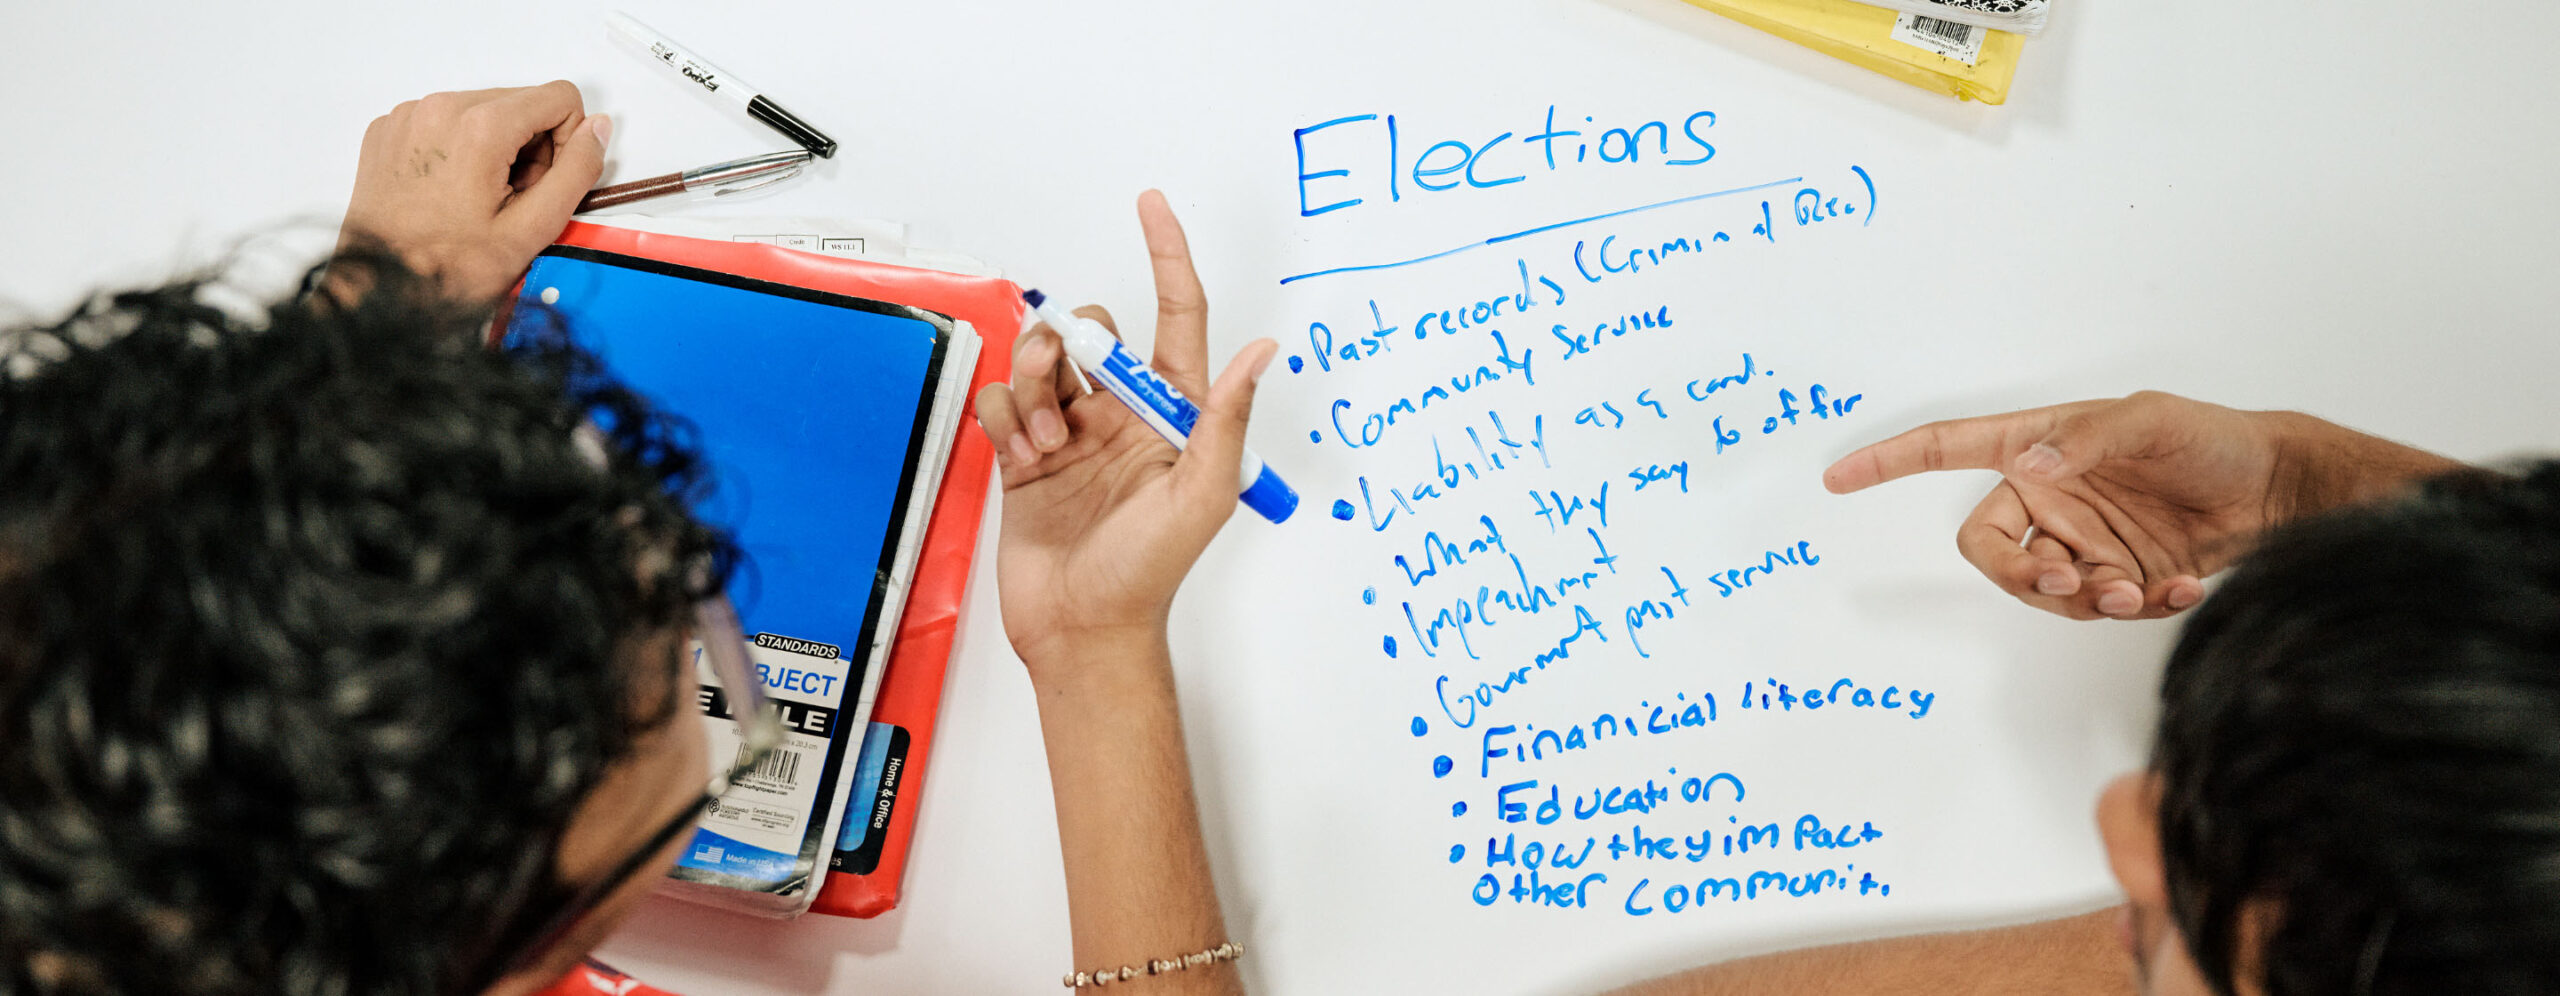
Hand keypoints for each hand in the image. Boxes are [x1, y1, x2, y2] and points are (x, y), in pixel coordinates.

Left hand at [338, 82, 607, 303]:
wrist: (378, 291)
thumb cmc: (445, 270)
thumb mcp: (532, 229)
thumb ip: (577, 171)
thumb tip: (598, 130)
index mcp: (479, 127)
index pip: (560, 98)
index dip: (566, 142)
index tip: (543, 183)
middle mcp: (440, 108)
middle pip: (520, 102)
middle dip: (529, 148)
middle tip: (509, 199)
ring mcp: (409, 117)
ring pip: (484, 110)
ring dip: (495, 148)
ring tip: (478, 198)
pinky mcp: (390, 130)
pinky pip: (446, 120)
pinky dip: (458, 149)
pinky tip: (450, 191)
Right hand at [973, 191, 1278, 673]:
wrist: (1081, 628)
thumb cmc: (1149, 573)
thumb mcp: (1202, 494)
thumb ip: (1224, 417)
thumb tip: (1262, 351)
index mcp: (1173, 415)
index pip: (1177, 314)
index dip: (1166, 255)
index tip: (1152, 205)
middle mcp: (1123, 415)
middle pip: (1092, 334)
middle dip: (1072, 350)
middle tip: (1069, 402)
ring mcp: (1071, 433)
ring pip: (1041, 361)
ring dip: (1035, 390)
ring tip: (1046, 446)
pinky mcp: (1023, 454)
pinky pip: (1002, 399)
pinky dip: (1004, 416)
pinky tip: (1022, 456)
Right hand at [1822, 392, 2294, 619]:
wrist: (2278, 492)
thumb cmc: (2211, 439)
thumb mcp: (2148, 422)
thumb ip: (2083, 445)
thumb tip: (2031, 469)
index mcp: (2037, 448)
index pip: (1947, 449)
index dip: (1889, 461)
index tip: (1839, 476)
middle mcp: (2049, 497)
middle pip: (1989, 548)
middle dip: (2020, 575)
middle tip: (2066, 582)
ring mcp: (2081, 540)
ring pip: (2045, 589)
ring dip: (2086, 600)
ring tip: (2136, 590)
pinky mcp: (2117, 576)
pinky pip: (2100, 608)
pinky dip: (2138, 607)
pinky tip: (2179, 589)